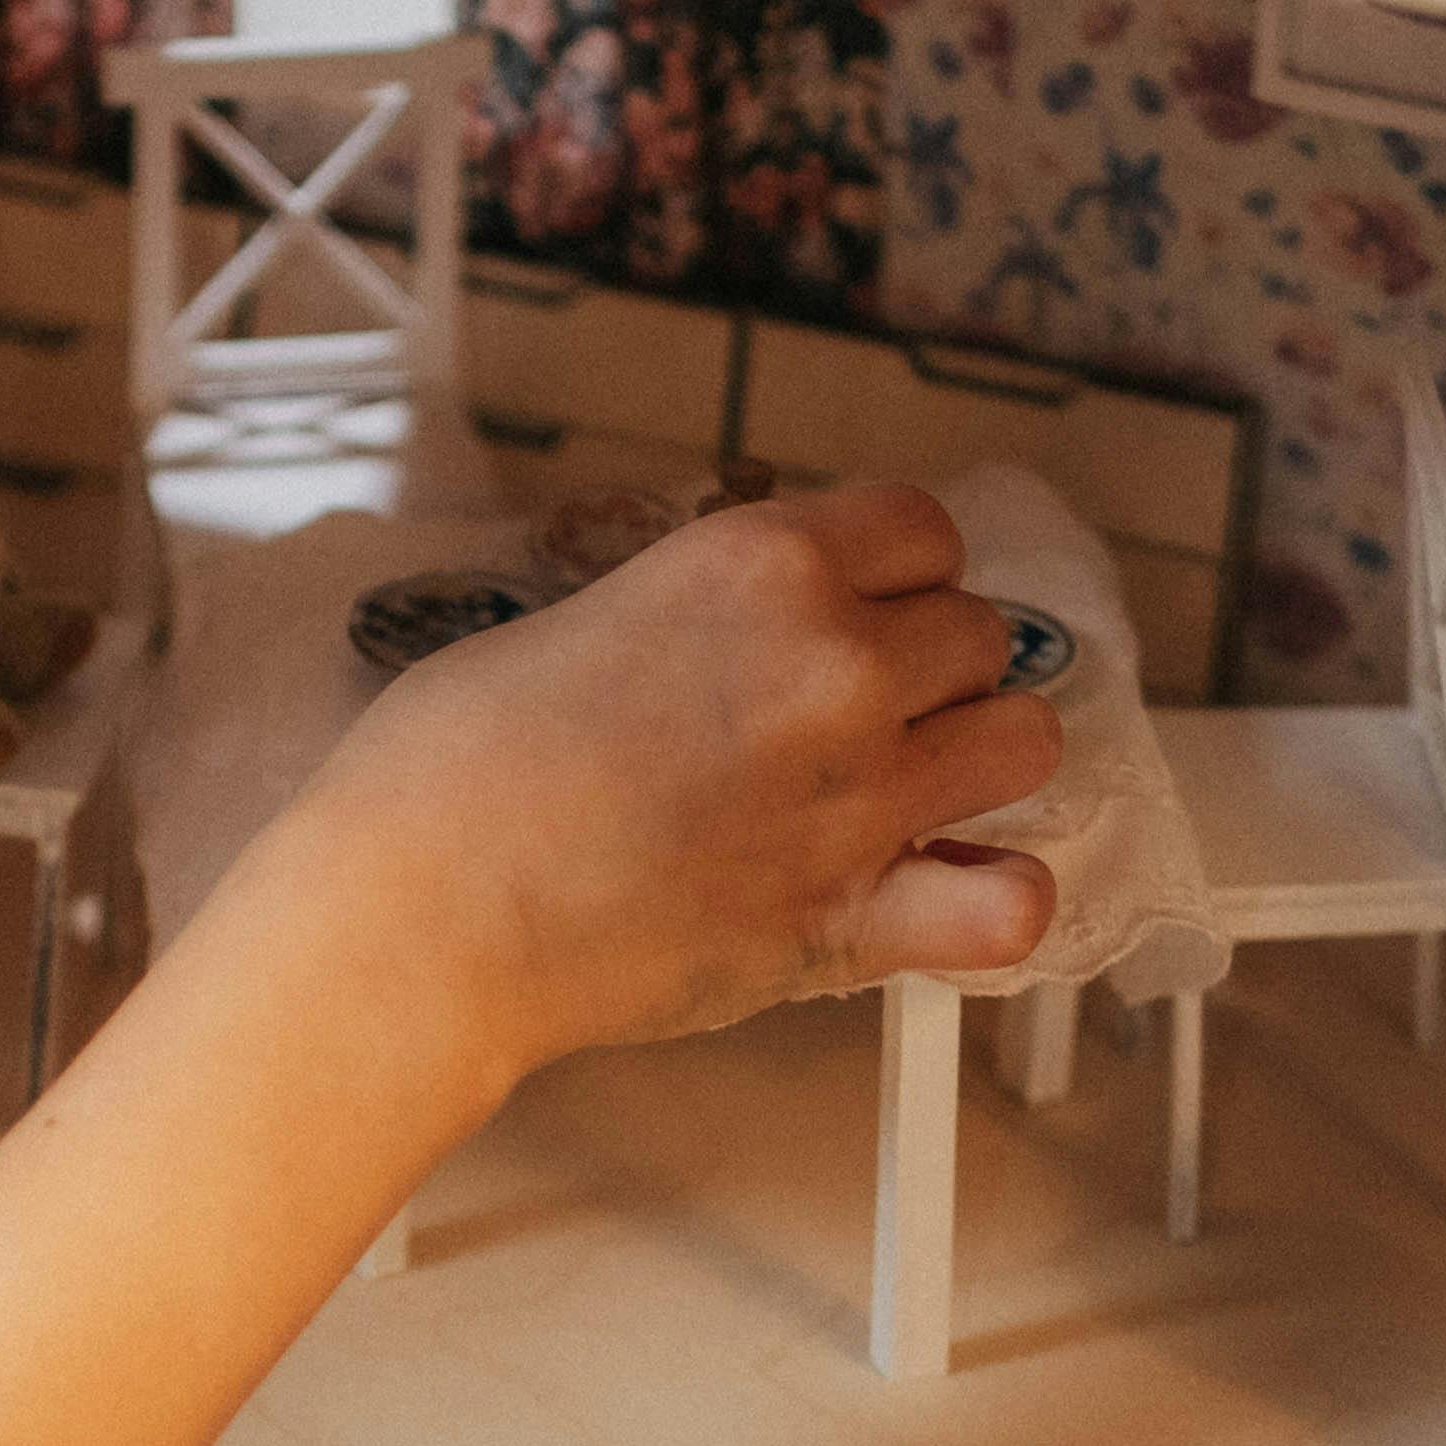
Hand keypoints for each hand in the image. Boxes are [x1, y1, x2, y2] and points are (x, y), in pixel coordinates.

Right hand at [246, 485, 1062, 1086]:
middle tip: (860, 718)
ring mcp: (858, 793)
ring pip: (1025, 742)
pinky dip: (999, 901)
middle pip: (980, 634)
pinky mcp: (852, 916)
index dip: (896, 575)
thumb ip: (689, 620)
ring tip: (911, 794)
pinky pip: (1011, 902)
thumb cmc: (447, 773)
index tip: (862, 613)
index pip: (922, 528)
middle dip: (931, 670)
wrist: (420, 915)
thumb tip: (726, 645)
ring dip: (978, 764)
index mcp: (759, 563)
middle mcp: (833, 663)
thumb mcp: (571, 621)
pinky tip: (949, 894)